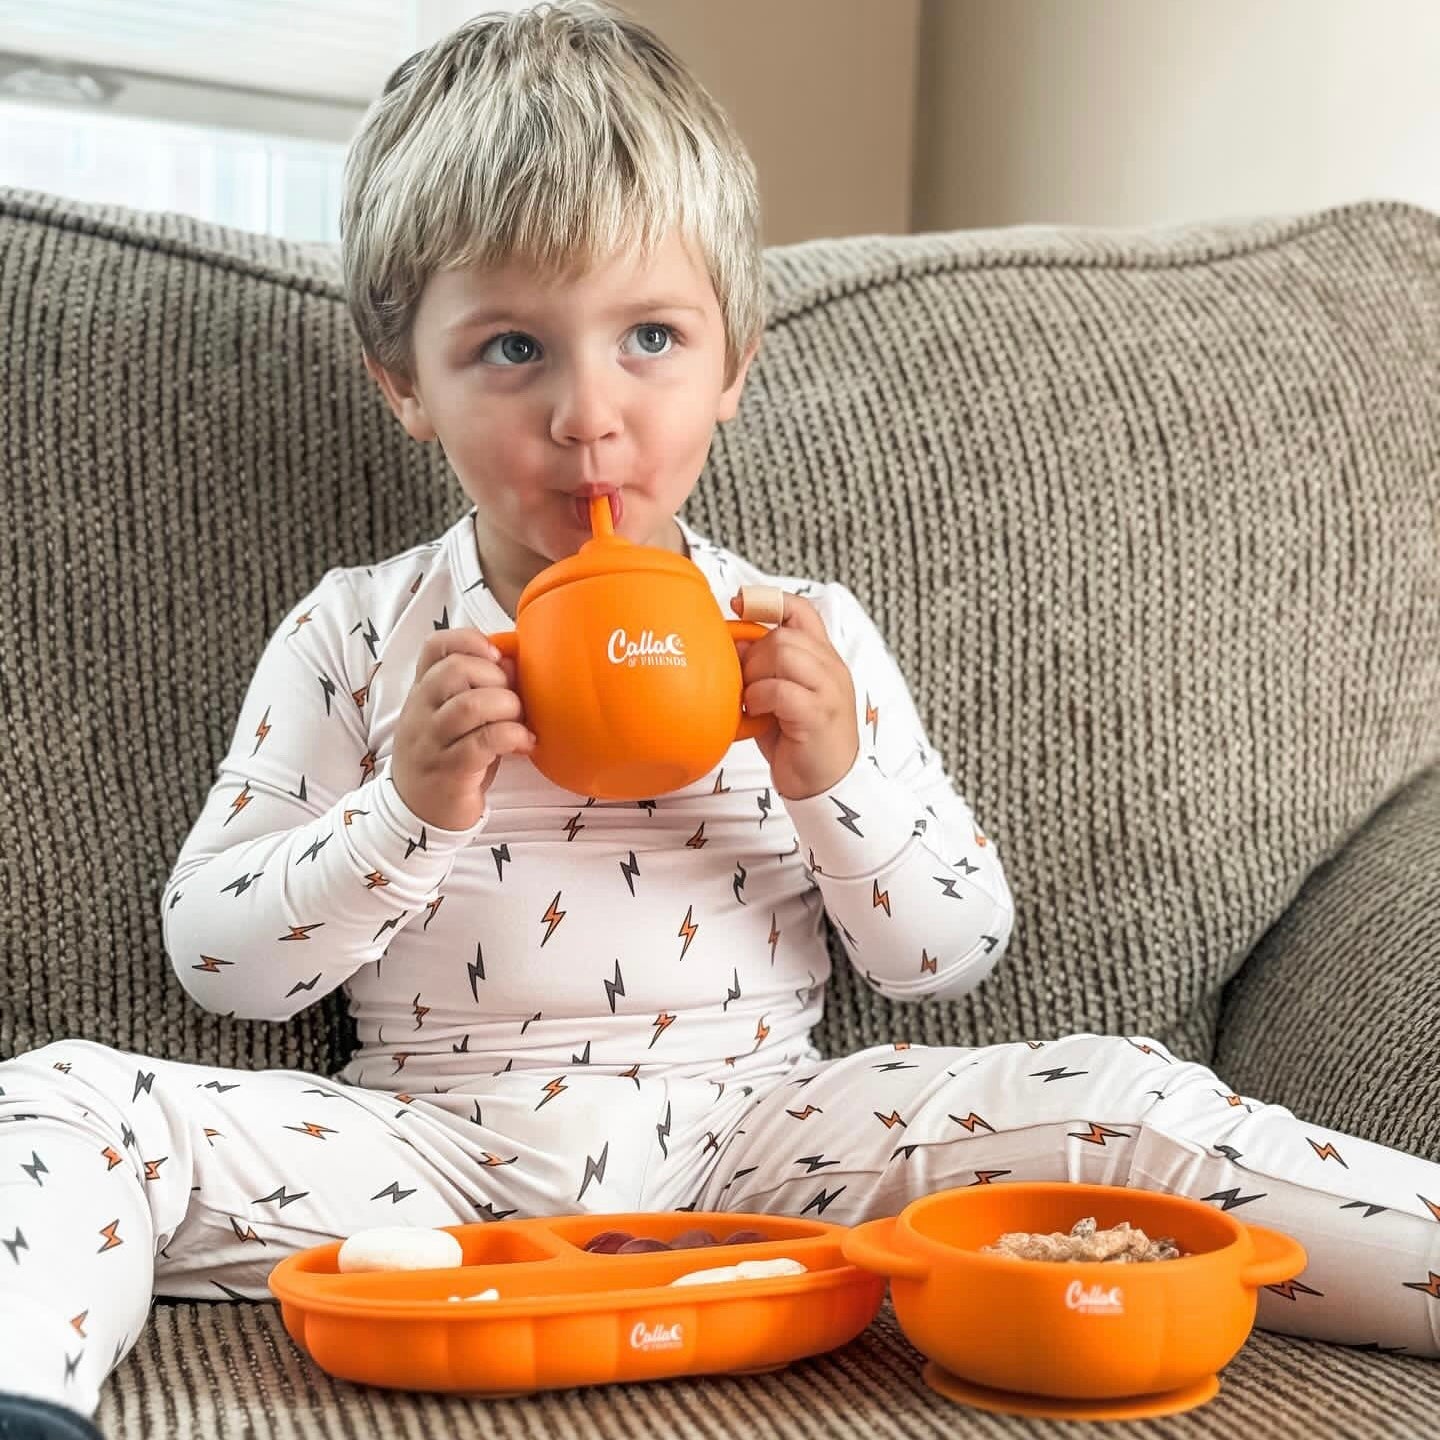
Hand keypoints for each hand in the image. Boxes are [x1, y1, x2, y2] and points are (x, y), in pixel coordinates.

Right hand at [391, 629, 534, 830]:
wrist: (417, 815)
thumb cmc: (448, 759)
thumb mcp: (457, 719)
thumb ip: (479, 688)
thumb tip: (513, 661)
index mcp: (422, 692)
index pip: (434, 647)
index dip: (469, 640)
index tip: (496, 656)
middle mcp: (421, 712)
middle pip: (455, 670)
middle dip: (496, 678)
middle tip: (513, 699)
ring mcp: (431, 742)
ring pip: (470, 705)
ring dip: (507, 707)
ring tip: (519, 721)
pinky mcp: (449, 771)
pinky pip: (484, 741)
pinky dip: (513, 736)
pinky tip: (526, 743)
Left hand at [729, 589, 858, 799]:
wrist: (825, 785)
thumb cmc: (797, 740)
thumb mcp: (779, 696)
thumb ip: (761, 667)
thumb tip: (731, 641)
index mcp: (823, 658)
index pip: (801, 610)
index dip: (768, 600)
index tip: (739, 604)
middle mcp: (831, 668)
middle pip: (784, 633)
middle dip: (753, 654)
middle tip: (745, 682)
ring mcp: (828, 690)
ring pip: (783, 652)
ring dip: (755, 674)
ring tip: (752, 698)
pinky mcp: (818, 715)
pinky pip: (780, 690)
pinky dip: (759, 698)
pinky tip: (755, 714)